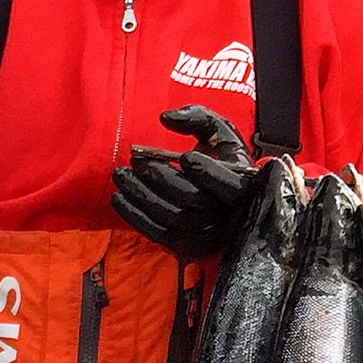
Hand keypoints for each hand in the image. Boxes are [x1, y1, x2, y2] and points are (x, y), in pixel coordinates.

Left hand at [112, 106, 257, 259]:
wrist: (220, 196)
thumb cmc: (219, 158)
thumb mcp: (219, 132)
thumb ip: (198, 117)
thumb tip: (166, 118)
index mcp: (242, 184)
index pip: (228, 184)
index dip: (208, 173)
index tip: (186, 157)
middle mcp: (227, 214)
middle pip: (192, 198)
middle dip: (161, 178)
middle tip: (136, 162)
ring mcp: (206, 233)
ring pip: (171, 216)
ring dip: (141, 195)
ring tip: (121, 176)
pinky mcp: (185, 245)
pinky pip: (157, 233)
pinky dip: (134, 216)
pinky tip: (119, 198)